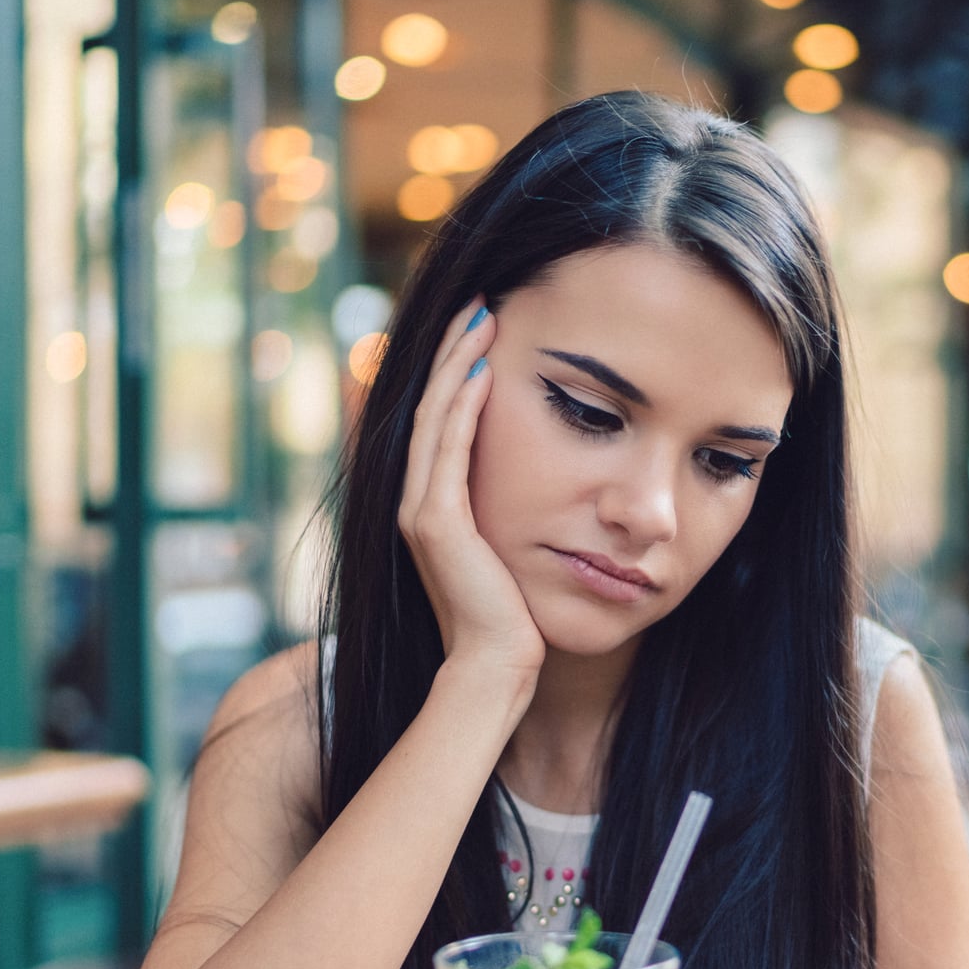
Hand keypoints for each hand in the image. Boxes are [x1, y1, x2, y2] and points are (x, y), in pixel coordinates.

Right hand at [396, 297, 544, 679]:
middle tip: (481, 302)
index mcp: (434, 504)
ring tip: (481, 318)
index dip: (457, 369)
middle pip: (432, 405)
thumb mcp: (517, 547)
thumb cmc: (517, 615)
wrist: (500, 666)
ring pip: (435, 417)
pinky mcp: (433, 523)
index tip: (485, 326)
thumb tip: (553, 481)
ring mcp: (419, 510)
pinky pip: (447, 449)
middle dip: (453, 350)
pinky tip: (481, 370)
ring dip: (456, 363)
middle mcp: (416, 501)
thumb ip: (518, 509)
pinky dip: (462, 406)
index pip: (443, 419)